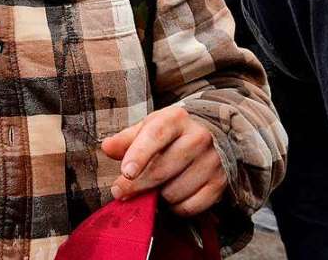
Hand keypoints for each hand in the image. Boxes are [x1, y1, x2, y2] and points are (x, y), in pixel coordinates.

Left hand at [101, 106, 228, 216]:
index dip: (139, 155)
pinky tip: (171, 197)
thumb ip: (126, 138)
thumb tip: (107, 147)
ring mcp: (212, 161)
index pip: (155, 136)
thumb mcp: (148, 127)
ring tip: (153, 188)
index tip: (126, 172)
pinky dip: (176, 208)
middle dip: (137, 185)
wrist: (212, 133)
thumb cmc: (171, 132)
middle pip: (162, 169)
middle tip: (120, 192)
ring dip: (158, 196)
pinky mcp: (220, 182)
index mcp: (176, 119)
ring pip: (175, 191)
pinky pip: (191, 206)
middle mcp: (198, 137)